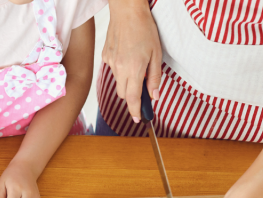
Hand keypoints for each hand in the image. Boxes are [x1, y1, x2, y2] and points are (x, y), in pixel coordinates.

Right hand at [102, 0, 161, 121]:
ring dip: (126, 80)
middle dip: (131, 95)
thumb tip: (155, 95)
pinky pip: (112, 69)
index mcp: (134, 69)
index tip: (138, 119)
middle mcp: (119, 69)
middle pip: (123, 94)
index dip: (136, 111)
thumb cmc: (144, 29)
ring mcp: (110, 63)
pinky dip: (120, 68)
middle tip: (142, 89)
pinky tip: (126, 54)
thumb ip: (155, 77)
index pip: (133, 99)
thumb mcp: (156, 54)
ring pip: (117, 82)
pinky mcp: (105, 56)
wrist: (127, 12)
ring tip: (135, 64)